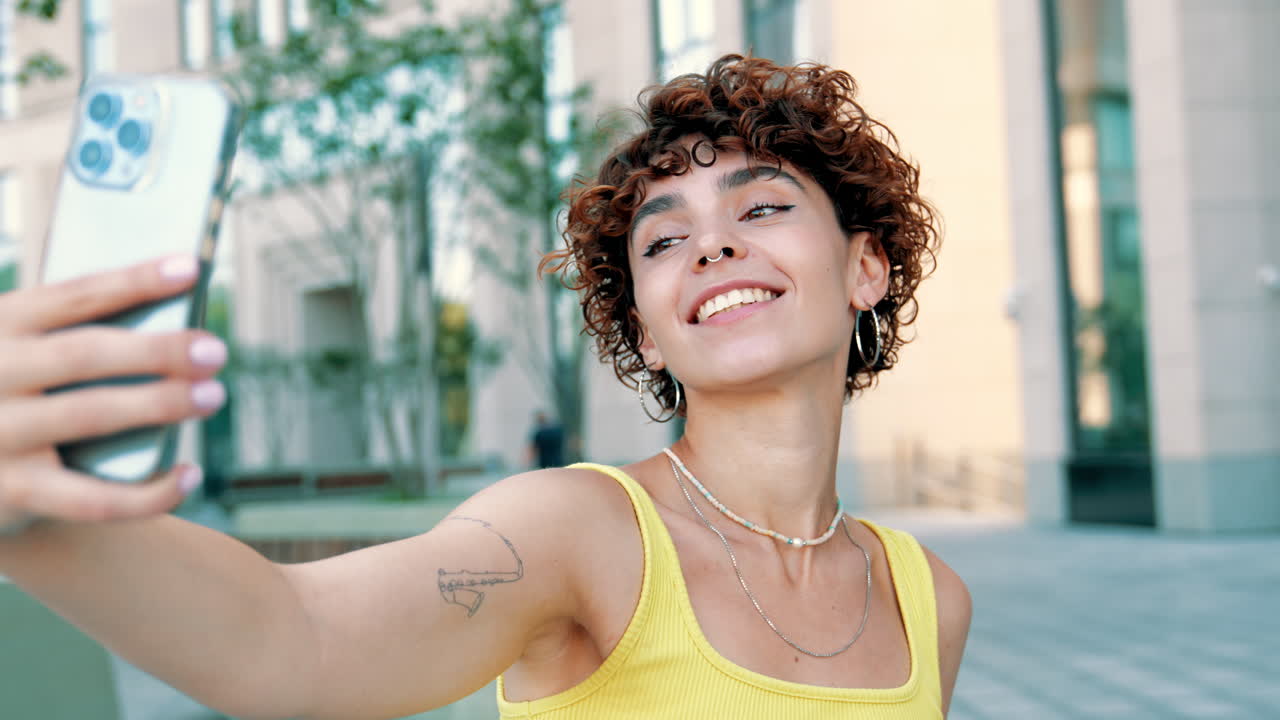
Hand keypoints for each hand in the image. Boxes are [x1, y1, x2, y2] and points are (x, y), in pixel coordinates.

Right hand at [0, 255, 226, 534]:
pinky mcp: (11, 492)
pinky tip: (189, 475)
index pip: (74, 295)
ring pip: (91, 415)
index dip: (134, 281)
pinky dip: (148, 491)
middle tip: (215, 351)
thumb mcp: (19, 353)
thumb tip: (176, 332)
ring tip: (212, 396)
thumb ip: (71, 339)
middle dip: (157, 350)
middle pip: (85, 354)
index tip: (191, 268)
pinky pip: (92, 497)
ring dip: (159, 404)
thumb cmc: (8, 395)